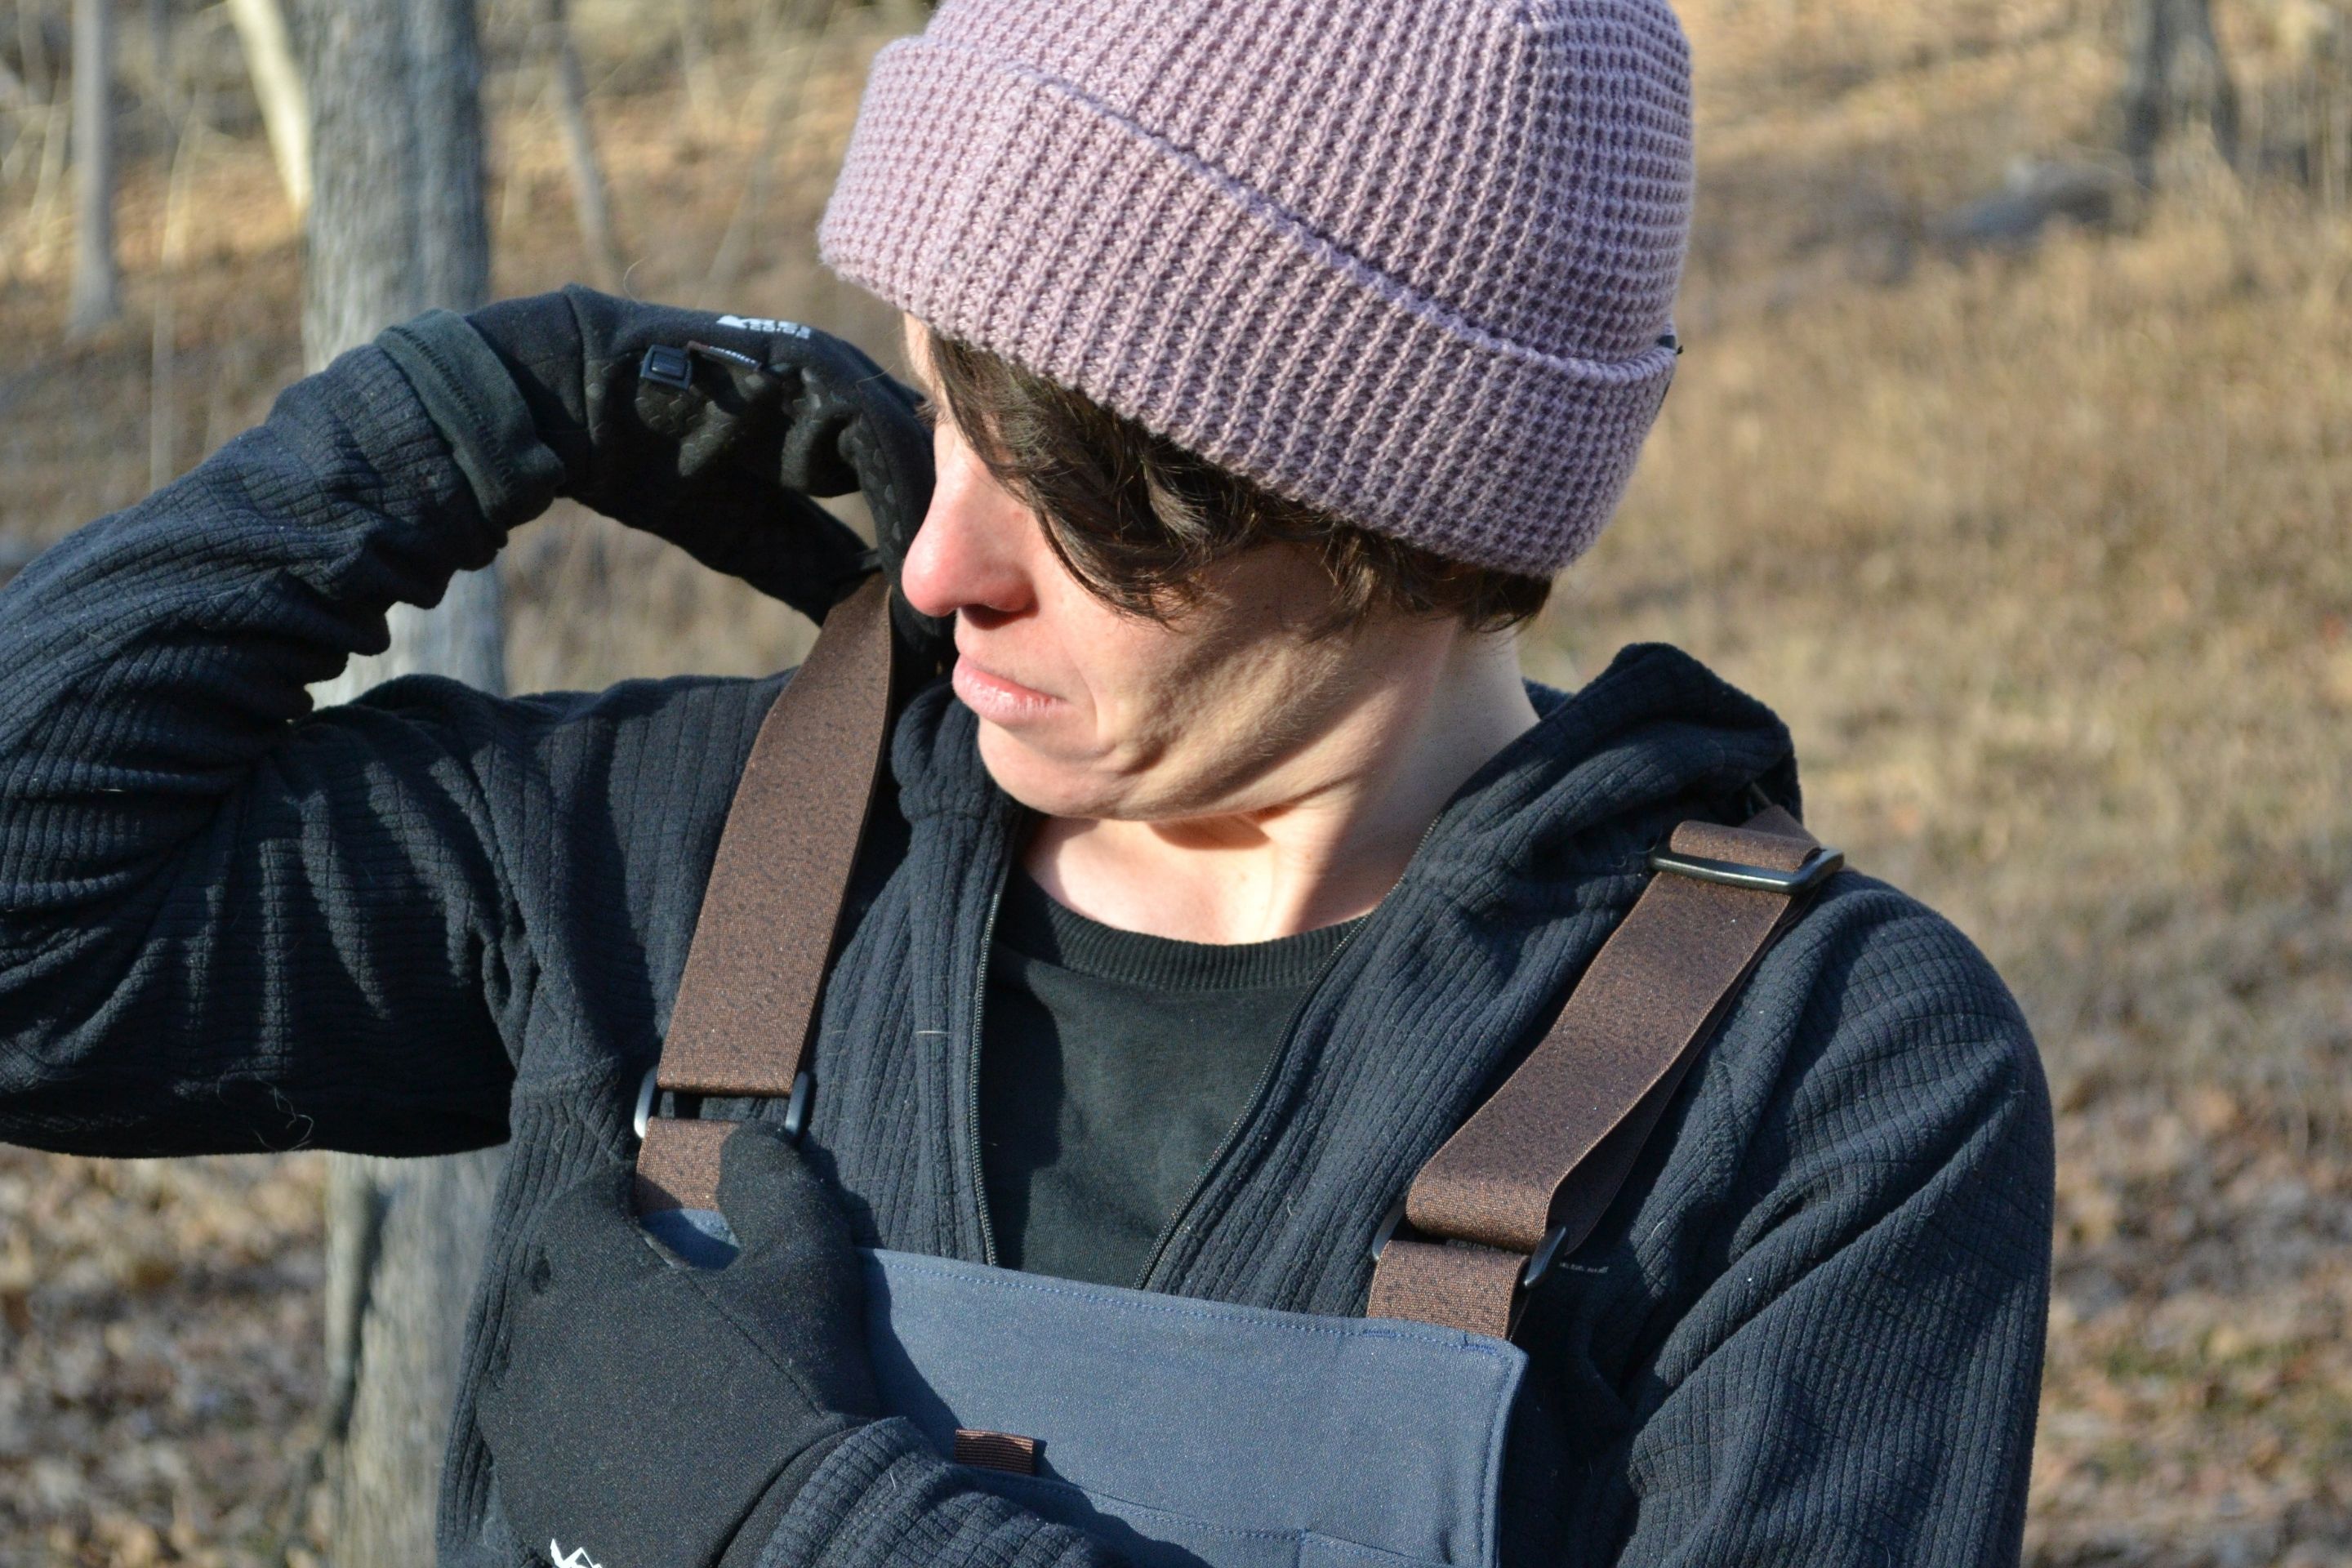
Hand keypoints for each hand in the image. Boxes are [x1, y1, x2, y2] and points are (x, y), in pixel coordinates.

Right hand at [396, 286, 950, 666]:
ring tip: (962, 602)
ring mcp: (837, 370)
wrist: (580, 406)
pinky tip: (916, 564)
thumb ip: (822, 566)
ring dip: (946, 527)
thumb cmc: (658, 464)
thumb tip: (881, 623)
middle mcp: (853, 381)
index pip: (926, 476)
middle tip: (988, 614)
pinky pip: (881, 443)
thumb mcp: (757, 533)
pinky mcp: (813, 372)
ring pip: (923, 452)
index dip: (948, 543)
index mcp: (845, 412)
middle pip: (942, 463)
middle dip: (967, 536)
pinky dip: (903, 505)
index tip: (967, 614)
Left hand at [477, 1123, 876, 1567]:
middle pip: (541, 1294)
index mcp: (603, 1284)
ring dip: (551, 1361)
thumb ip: (773, 1185)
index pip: (575, 1212)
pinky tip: (599, 1446)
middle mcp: (548, 1352)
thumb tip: (747, 1139)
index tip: (632, 1199)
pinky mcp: (534, 1508)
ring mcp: (531, 1438)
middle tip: (633, 1291)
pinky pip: (521, 1455)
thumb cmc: (797, 1391)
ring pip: (514, 1378)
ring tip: (603, 1373)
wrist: (787, 1539)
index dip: (604, 1195)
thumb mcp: (810, 1265)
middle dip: (579, 1279)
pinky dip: (549, 1436)